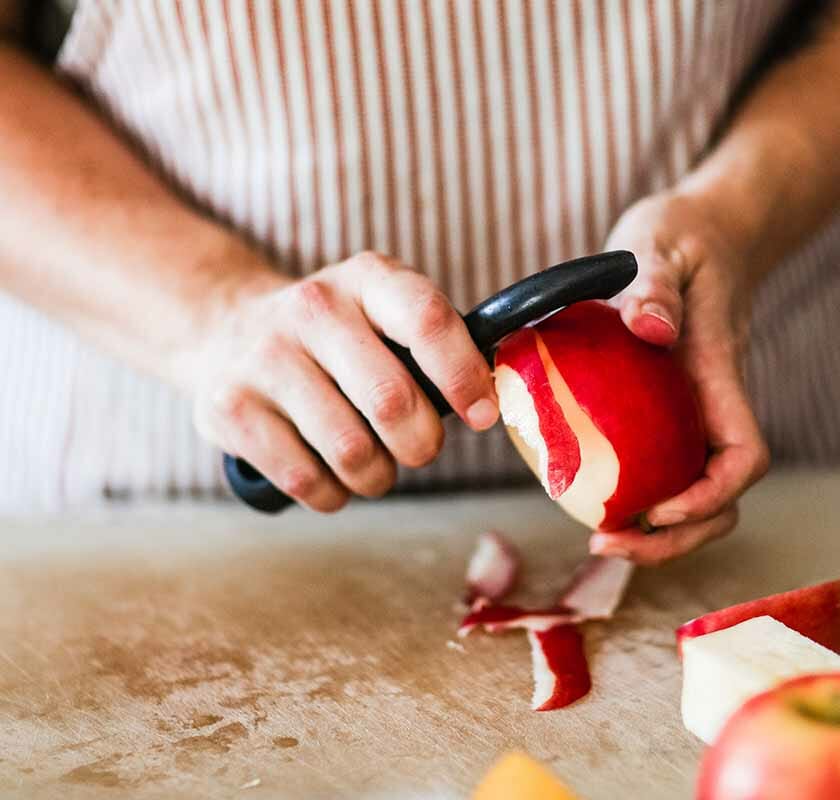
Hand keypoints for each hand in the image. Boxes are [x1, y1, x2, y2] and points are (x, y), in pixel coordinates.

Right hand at [182, 252, 499, 511]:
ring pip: (351, 451)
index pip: (427, 319)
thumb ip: (438, 345)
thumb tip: (494, 402)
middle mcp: (312, 308)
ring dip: (378, 476)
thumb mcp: (384, 312)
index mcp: (367, 278)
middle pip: (392, 400)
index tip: (482, 415)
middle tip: (419, 448)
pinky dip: (333, 494)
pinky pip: (305, 480)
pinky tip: (331, 476)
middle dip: (421, 443)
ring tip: (374, 465)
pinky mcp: (228, 410)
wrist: (223, 329)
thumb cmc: (337, 336)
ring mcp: (263, 358)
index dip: (464, 376)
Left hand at [590, 191, 769, 564]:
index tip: (656, 508)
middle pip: (723, 500)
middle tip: (607, 544)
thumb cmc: (682, 238)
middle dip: (675, 539)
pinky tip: (587, 496)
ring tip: (600, 538)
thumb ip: (654, 284)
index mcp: (716, 374)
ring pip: (695, 495)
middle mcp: (711, 406)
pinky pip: (663, 470)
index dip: (709, 496)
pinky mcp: (669, 414)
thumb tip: (651, 329)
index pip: (742, 456)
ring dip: (656, 532)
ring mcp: (692, 414)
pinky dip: (635, 497)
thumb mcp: (660, 246)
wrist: (700, 234)